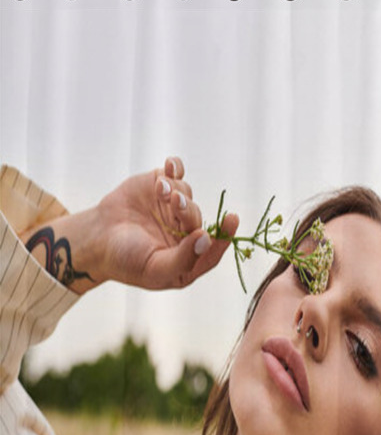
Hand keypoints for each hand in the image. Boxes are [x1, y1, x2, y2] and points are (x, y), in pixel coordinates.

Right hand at [96, 156, 238, 289]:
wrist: (96, 240)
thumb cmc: (125, 260)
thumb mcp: (155, 268)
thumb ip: (184, 259)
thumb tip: (206, 240)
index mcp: (189, 258)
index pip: (213, 248)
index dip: (224, 235)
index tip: (232, 219)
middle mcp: (185, 232)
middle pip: (197, 217)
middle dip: (187, 209)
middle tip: (174, 202)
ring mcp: (172, 208)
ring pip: (186, 193)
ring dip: (175, 189)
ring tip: (159, 190)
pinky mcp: (158, 187)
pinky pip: (175, 173)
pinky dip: (175, 167)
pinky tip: (171, 165)